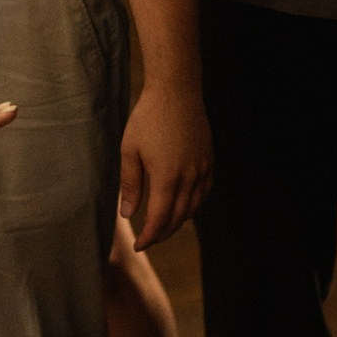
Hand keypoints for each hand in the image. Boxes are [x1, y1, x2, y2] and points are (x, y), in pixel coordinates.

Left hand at [119, 80, 210, 250]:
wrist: (176, 91)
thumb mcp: (130, 150)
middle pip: (178, 218)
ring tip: (162, 224)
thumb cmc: (148, 117)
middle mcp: (189, 177)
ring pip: (194, 208)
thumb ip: (130, 185)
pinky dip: (194, 205)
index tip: (139, 244)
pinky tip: (183, 205)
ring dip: (178, 221)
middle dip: (162, 233)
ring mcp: (203, 169)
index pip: (160, 220)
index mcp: (167, 177)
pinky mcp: (209, 161)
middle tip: (147, 239)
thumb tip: (127, 214)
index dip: (150, 237)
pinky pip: (205, 192)